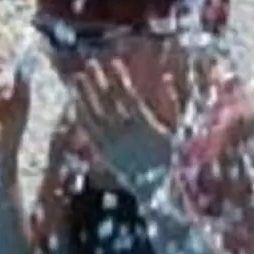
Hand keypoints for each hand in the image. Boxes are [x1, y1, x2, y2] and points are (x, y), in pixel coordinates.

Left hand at [68, 61, 177, 190]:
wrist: (157, 190)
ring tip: (77, 77)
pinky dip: (82, 116)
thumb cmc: (170, 159)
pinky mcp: (104, 153)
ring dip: (85, 95)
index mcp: (145, 126)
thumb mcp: (178, 132)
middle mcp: (126, 135)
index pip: (128, 97)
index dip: (120, 79)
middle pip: (108, 103)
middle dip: (99, 82)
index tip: (114, 62)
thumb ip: (173, 104)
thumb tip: (167, 78)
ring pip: (94, 115)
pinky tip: (75, 103)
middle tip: (91, 63)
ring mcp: (112, 144)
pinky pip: (89, 131)